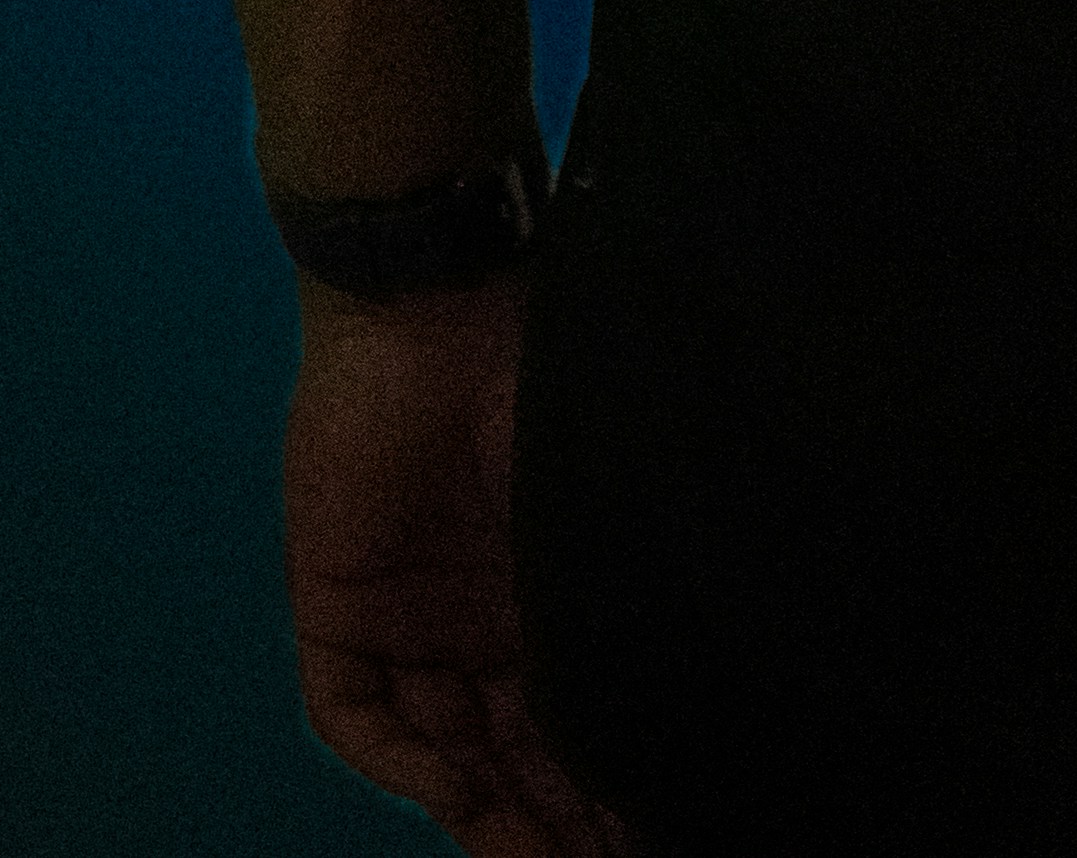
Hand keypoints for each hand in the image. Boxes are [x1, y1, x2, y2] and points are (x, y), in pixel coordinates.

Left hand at [284, 268, 636, 856]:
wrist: (434, 300)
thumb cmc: (542, 370)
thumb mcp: (603, 485)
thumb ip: (626, 573)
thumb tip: (707, 659)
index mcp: (545, 593)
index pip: (575, 718)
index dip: (608, 786)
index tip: (659, 827)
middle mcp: (480, 623)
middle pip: (515, 756)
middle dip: (555, 823)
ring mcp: (409, 623)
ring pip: (447, 751)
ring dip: (488, 814)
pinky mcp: (340, 609)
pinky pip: (362, 715)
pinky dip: (406, 758)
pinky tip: (456, 790)